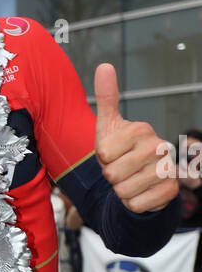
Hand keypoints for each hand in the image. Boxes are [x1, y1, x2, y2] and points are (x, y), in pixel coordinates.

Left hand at [94, 63, 177, 212]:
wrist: (141, 177)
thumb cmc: (121, 151)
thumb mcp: (109, 125)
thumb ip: (107, 97)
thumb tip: (104, 66)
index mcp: (140, 129)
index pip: (102, 153)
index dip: (102, 158)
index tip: (112, 154)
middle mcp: (158, 147)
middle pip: (112, 174)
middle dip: (111, 176)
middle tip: (121, 169)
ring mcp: (167, 169)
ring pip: (123, 192)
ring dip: (121, 191)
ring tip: (130, 180)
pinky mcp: (170, 191)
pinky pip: (135, 205)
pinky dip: (132, 204)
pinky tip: (140, 192)